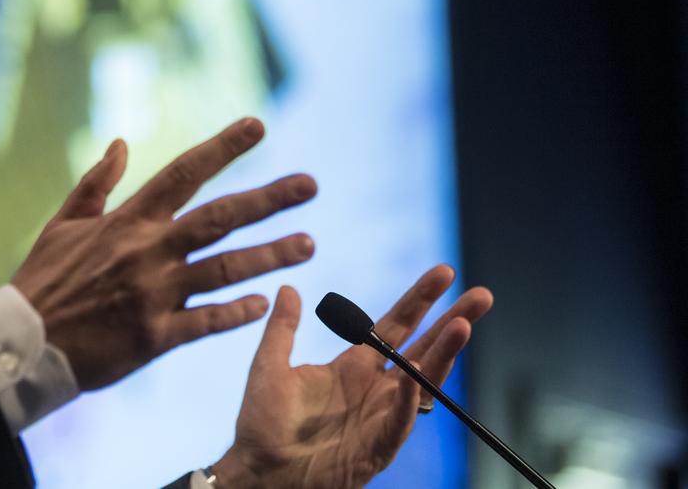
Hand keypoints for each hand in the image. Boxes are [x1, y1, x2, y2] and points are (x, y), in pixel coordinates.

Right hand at [11, 118, 316, 390]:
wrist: (23, 342)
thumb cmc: (44, 280)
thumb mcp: (64, 223)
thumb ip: (97, 182)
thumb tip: (122, 143)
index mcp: (129, 220)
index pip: (184, 172)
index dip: (223, 148)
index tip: (258, 125)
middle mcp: (148, 251)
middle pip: (220, 218)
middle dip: (268, 199)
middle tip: (310, 185)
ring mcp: (155, 294)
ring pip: (225, 269)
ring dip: (270, 255)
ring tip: (308, 243)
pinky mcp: (155, 336)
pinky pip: (207, 321)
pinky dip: (237, 313)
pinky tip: (266, 304)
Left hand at [214, 266, 493, 488]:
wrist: (259, 472)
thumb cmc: (263, 423)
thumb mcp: (269, 365)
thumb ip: (282, 328)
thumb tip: (288, 287)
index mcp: (353, 366)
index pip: (397, 325)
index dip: (420, 299)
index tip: (445, 273)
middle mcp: (375, 388)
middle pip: (424, 349)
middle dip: (453, 321)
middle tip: (482, 295)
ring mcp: (380, 417)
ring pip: (422, 382)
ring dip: (443, 355)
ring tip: (462, 326)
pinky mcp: (376, 447)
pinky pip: (398, 420)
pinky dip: (406, 399)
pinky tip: (415, 377)